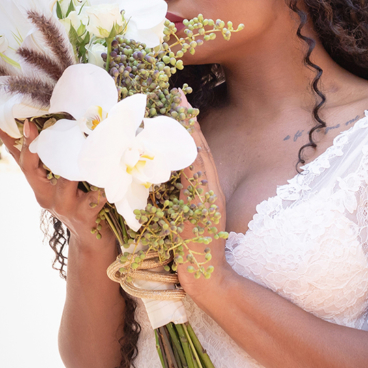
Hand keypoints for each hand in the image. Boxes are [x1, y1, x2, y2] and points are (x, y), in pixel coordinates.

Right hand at [0, 116, 112, 251]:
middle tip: (29, 124)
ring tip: (83, 140)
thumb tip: (46, 126)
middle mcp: (46, 196)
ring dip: (73, 164)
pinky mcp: (84, 215)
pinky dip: (101, 189)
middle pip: (30, 168)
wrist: (91, 240)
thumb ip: (54, 161)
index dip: (7, 138)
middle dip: (30, 145)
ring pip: (65, 181)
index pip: (19, 159)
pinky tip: (107, 178)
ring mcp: (64, 206)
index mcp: (39, 186)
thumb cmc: (79, 203)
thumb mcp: (61, 183)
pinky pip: (94, 198)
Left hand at [174, 101, 235, 302]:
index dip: (187, 126)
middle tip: (176, 92)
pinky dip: (188, 153)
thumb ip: (177, 198)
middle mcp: (210, 188)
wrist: (207, 275)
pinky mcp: (203, 204)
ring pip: (199, 154)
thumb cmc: (192, 250)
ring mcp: (208, 195)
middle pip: (199, 145)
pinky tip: (178, 136)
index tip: (176, 103)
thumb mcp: (184, 217)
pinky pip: (196, 173)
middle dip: (187, 118)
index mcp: (205, 189)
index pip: (196, 151)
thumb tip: (158, 180)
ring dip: (187, 128)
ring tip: (176, 104)